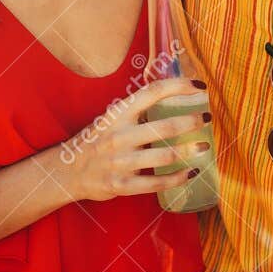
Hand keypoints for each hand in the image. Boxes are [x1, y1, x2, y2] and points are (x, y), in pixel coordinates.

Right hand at [52, 77, 211, 203]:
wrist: (66, 171)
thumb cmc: (94, 142)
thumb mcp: (109, 120)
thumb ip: (135, 111)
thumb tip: (171, 98)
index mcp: (117, 115)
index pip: (152, 92)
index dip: (178, 86)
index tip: (198, 86)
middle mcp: (120, 136)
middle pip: (165, 127)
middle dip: (192, 121)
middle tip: (207, 118)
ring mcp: (121, 162)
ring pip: (164, 155)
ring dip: (189, 151)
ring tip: (204, 146)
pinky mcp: (123, 185)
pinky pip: (157, 182)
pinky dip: (178, 178)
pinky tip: (191, 172)